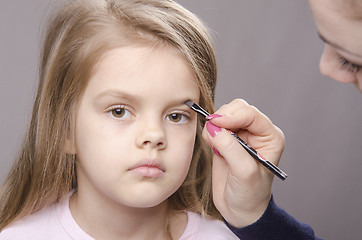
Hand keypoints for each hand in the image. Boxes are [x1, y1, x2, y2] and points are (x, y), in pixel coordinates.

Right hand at [202, 99, 284, 227]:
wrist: (240, 209)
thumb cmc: (250, 194)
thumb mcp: (244, 172)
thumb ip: (230, 148)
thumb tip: (213, 128)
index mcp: (270, 136)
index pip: (251, 114)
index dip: (232, 116)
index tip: (216, 123)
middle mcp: (257, 132)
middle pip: (237, 109)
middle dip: (222, 119)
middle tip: (213, 136)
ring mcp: (241, 135)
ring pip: (224, 114)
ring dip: (214, 126)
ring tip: (215, 147)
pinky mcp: (226, 140)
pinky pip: (214, 125)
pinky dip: (209, 132)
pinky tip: (213, 147)